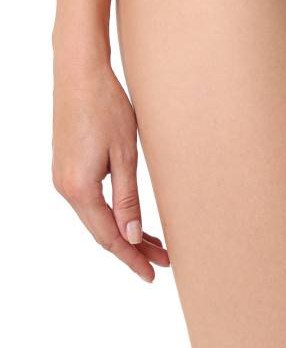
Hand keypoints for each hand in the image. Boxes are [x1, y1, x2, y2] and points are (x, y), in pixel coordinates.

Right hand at [52, 60, 169, 281]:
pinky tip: (128, 215)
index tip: (152, 274)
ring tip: (152, 242)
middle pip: (102, 231)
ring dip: (123, 230)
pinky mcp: (67, 165)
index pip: (109, 237)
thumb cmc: (107, 108)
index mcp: (79, 189)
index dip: (131, 258)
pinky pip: (90, 201)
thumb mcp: (124, 155)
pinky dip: (111, 213)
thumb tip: (130, 236)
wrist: (80, 73)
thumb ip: (127, 197)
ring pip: (96, 216)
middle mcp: (65, 187)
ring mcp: (63, 176)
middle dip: (132, 248)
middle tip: (162, 260)